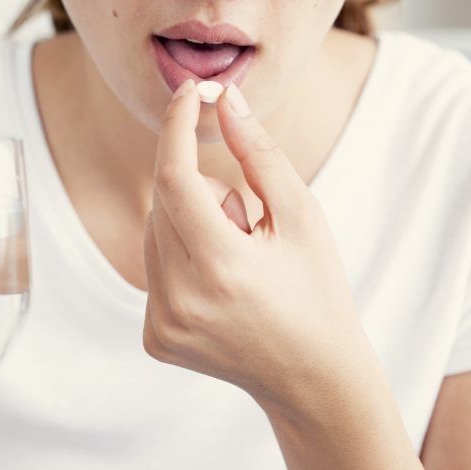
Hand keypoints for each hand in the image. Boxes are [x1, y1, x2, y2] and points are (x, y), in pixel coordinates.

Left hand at [142, 79, 368, 413]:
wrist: (313, 377)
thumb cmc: (317, 289)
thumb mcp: (302, 215)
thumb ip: (260, 153)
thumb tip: (225, 100)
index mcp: (222, 268)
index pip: (174, 177)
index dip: (177, 126)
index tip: (189, 92)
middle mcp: (181, 301)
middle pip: (164, 202)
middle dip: (201, 190)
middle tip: (247, 223)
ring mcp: (162, 325)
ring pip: (154, 230)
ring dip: (190, 223)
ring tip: (237, 258)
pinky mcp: (154, 337)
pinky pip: (153, 266)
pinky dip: (180, 255)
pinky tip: (220, 284)